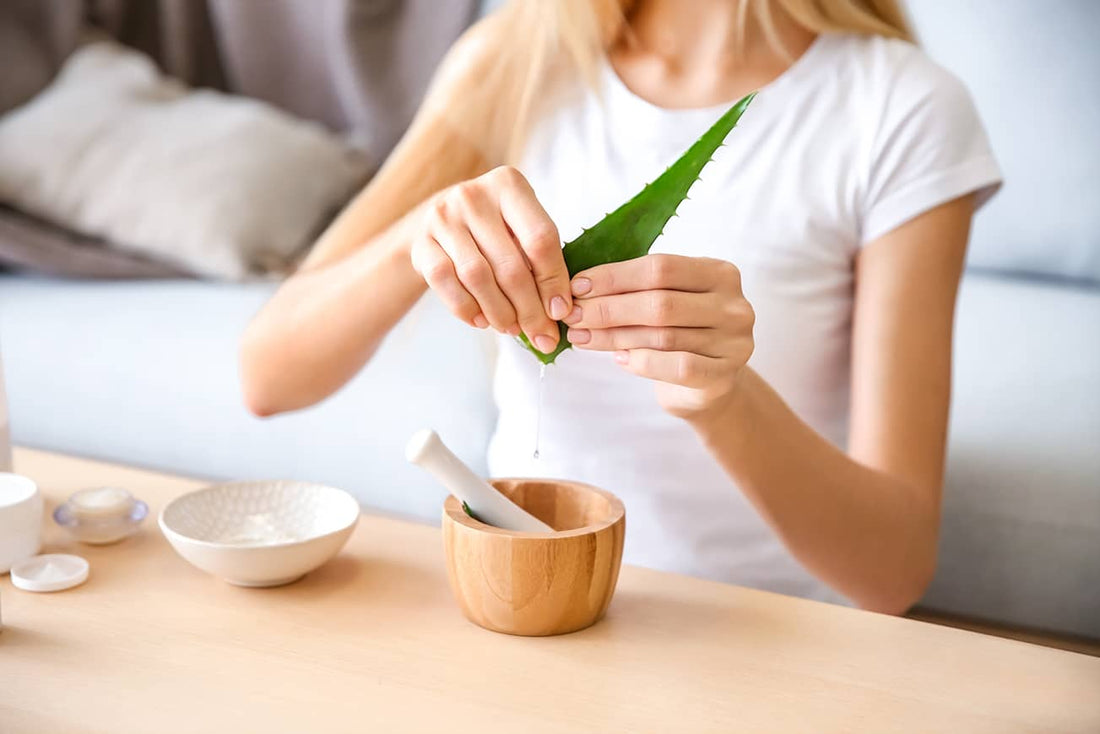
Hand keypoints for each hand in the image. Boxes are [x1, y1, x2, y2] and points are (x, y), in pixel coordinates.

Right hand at [410, 166, 571, 352]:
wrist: (441, 219)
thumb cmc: (495, 227)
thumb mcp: (521, 226)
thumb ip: (541, 258)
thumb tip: (557, 311)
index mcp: (509, 185)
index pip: (540, 239)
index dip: (554, 281)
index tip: (560, 311)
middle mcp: (473, 195)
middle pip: (510, 265)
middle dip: (529, 309)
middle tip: (540, 334)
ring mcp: (443, 217)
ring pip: (478, 278)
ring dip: (499, 312)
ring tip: (512, 328)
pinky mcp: (421, 241)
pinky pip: (446, 283)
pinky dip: (467, 309)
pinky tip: (482, 320)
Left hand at [563, 254, 754, 417]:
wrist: (709, 382)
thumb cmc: (681, 332)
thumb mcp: (668, 299)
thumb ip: (637, 289)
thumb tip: (581, 287)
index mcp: (719, 273)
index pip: (661, 268)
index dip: (615, 276)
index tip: (577, 287)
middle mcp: (732, 305)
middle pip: (660, 303)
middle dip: (609, 308)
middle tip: (573, 315)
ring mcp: (733, 342)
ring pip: (662, 336)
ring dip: (614, 337)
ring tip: (582, 336)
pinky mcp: (724, 375)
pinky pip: (676, 367)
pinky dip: (642, 362)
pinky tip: (618, 359)